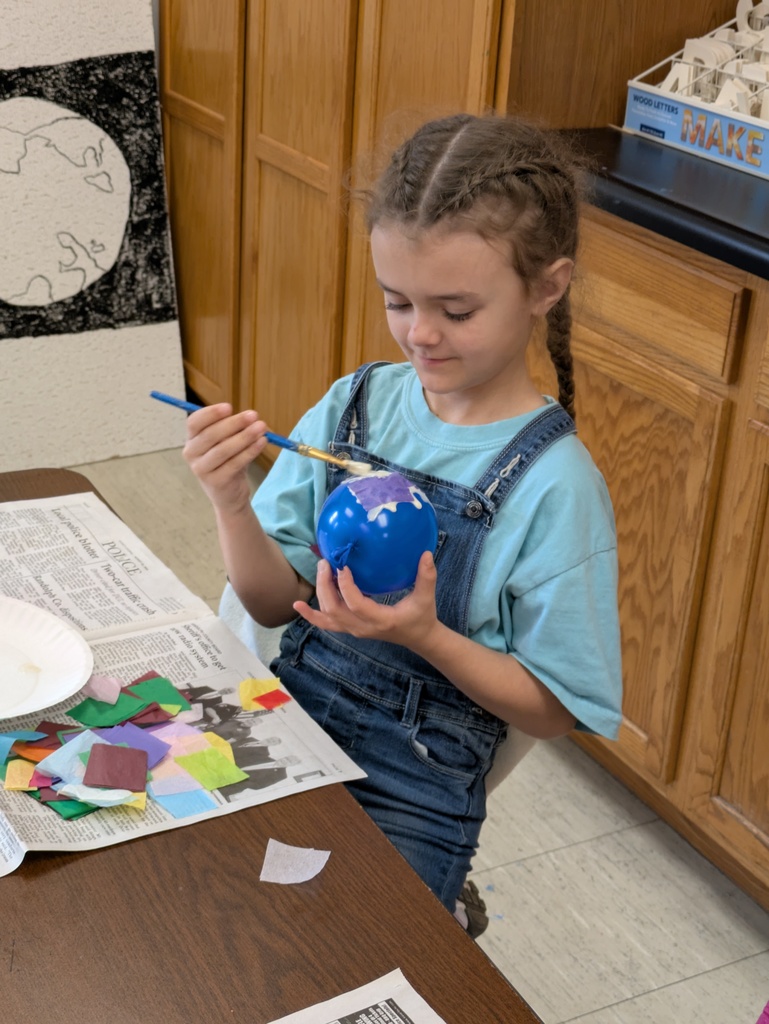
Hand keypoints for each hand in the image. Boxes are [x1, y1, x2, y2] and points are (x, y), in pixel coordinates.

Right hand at [183, 403, 267, 514]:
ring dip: (244, 437)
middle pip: (210, 434)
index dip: (210, 413)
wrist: (229, 495)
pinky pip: (234, 464)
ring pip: (223, 450)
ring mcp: (201, 469)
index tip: (229, 407)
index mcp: (192, 439)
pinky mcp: (215, 482)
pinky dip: (250, 451)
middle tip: (253, 415)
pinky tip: (261, 442)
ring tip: (261, 428)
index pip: (194, 422)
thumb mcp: (228, 443)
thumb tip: (251, 418)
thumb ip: (234, 430)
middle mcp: (191, 454)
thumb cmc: (228, 462)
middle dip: (234, 423)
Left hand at [294, 550, 441, 651]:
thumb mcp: (426, 597)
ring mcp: (355, 630)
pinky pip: (327, 623)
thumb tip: (426, 553)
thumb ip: (427, 577)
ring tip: (321, 569)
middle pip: (335, 610)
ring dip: (320, 593)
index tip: (343, 566)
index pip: (356, 605)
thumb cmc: (422, 616)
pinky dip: (311, 615)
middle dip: (326, 586)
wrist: (418, 638)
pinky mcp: (350, 628)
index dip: (346, 586)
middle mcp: (363, 628)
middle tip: (326, 563)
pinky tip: (297, 605)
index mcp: (381, 620)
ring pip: (328, 616)